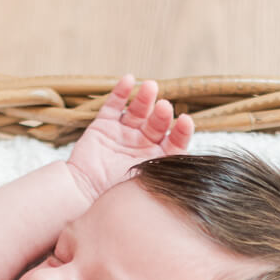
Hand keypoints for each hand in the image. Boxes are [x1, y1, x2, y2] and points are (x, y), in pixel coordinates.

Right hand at [66, 75, 193, 203]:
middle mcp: (142, 145)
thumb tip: (196, 175)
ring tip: (151, 87)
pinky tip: (128, 80)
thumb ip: (166, 175)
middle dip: (162, 114)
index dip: (181, 131)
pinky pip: (113, 106)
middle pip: (158, 123)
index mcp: (156, 160)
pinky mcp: (103, 127)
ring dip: (145, 99)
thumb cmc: (117, 199)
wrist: (83, 198)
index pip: (175, 142)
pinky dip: (121, 92)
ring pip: (138, 111)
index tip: (186, 121)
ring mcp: (123, 134)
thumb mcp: (147, 188)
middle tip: (164, 108)